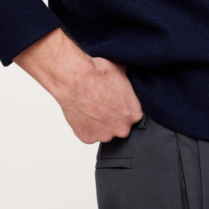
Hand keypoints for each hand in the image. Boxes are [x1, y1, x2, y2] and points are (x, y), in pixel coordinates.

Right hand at [14, 28, 143, 143]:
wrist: (74, 78)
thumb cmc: (96, 74)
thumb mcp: (121, 71)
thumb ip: (129, 83)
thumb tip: (128, 79)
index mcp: (134, 114)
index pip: (133, 115)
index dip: (124, 107)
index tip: (116, 101)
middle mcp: (121, 128)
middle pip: (120, 126)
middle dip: (113, 118)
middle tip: (103, 104)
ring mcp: (103, 135)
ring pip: (104, 132)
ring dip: (99, 123)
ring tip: (91, 107)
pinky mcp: (87, 137)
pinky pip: (88, 134)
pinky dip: (85, 126)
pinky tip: (82, 112)